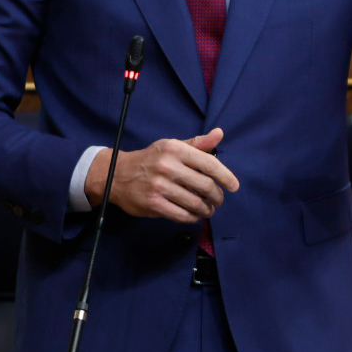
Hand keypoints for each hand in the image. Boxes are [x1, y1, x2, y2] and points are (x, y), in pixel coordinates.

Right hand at [86, 127, 239, 221]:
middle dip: (217, 196)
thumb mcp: (172, 146)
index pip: (209, 164)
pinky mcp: (153, 204)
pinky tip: (195, 215)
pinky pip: (181, 215)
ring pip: (195, 203)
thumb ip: (198, 143)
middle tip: (219, 200)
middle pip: (205, 185)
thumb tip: (219, 133)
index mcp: (176, 149)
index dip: (226, 176)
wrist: (117, 174)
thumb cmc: (152, 159)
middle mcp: (168, 166)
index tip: (234, 186)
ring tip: (209, 210)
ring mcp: (160, 186)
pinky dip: (193, 217)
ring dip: (207, 209)